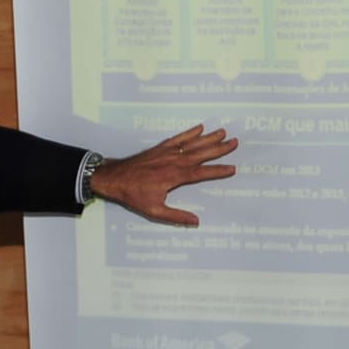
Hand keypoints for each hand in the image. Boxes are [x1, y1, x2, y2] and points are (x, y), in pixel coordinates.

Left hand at [87, 124, 236, 227]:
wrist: (113, 178)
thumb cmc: (133, 195)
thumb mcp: (154, 211)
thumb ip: (176, 216)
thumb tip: (196, 221)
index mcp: (175, 176)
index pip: (201, 173)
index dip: (218, 171)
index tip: (232, 169)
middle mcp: (173, 161)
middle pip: (201, 153)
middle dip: (219, 148)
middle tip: (235, 142)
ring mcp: (167, 152)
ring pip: (192, 143)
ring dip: (208, 137)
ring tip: (223, 132)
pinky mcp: (160, 148)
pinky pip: (178, 138)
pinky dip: (189, 132)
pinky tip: (199, 127)